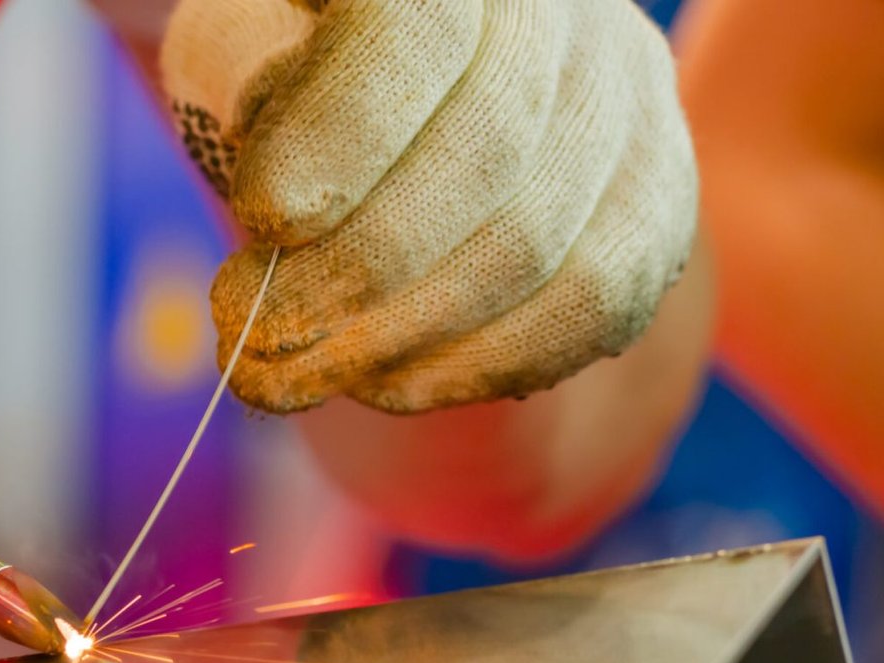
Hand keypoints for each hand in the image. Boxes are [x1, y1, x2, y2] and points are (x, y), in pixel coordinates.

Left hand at [161, 0, 697, 412]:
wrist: (414, 113)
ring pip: (540, 245)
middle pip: (487, 152)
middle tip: (263, 338)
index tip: (262, 218)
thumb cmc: (298, 70)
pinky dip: (481, 365)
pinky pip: (596, 302)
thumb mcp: (242, 40)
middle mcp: (566, 7)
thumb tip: (281, 206)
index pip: (417, 30)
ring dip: (405, 339)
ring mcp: (626, 98)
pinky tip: (391, 387)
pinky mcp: (656, 193)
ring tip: (305, 376)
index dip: (340, 135)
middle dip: (357, 273)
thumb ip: (246, 79)